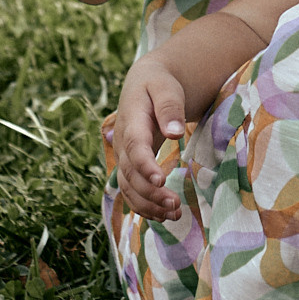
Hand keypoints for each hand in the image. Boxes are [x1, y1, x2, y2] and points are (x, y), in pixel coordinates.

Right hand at [114, 57, 191, 222]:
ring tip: (175, 215)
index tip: (161, 181)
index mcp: (130, 120)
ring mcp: (124, 157)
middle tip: (176, 206)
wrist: (145, 83)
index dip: (145, 166)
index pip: (134, 147)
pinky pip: (132, 191)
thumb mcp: (165, 87)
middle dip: (151, 193)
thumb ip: (170, 107)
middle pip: (130, 174)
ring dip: (149, 205)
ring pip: (129, 187)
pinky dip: (145, 206)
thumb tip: (174, 133)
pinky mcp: (130, 166)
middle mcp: (122, 142)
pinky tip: (165, 216)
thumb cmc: (159, 84)